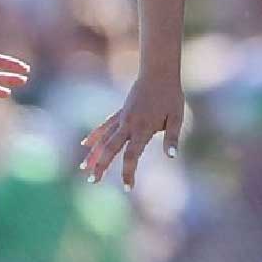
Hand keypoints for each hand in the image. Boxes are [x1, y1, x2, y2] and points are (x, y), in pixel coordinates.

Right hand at [80, 74, 184, 189]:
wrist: (158, 73)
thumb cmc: (171, 96)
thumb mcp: (177, 117)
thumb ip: (172, 137)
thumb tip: (172, 156)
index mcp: (143, 129)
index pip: (131, 156)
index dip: (128, 173)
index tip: (127, 188)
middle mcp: (128, 125)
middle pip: (110, 149)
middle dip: (101, 165)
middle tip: (93, 181)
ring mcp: (122, 118)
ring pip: (103, 138)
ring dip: (93, 153)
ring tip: (84, 168)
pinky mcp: (120, 112)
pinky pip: (104, 126)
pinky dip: (94, 136)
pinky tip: (85, 144)